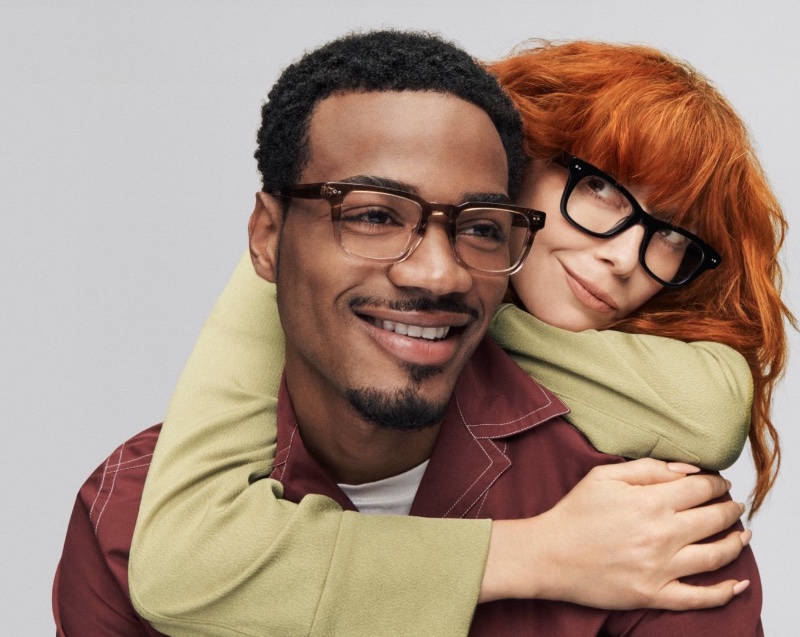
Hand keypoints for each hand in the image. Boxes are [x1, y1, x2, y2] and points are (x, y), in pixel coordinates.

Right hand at [480, 459, 748, 609]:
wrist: (548, 555)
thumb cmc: (573, 514)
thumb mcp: (604, 476)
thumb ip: (647, 468)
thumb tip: (686, 470)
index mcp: (650, 502)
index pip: (701, 488)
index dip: (716, 483)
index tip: (719, 483)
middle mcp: (662, 534)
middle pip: (715, 519)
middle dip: (730, 509)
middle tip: (733, 506)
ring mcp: (660, 567)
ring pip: (716, 555)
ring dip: (736, 542)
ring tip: (742, 535)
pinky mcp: (654, 594)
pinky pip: (700, 597)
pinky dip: (725, 592)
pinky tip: (738, 583)